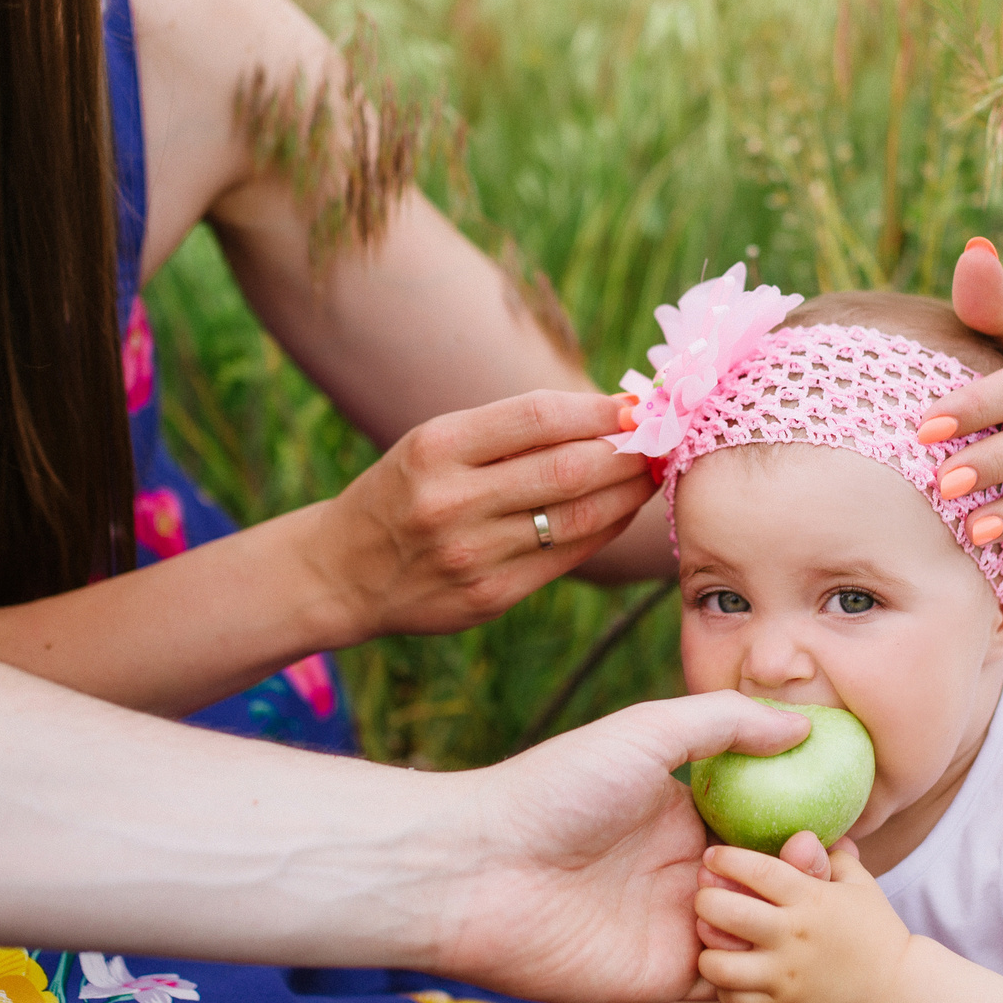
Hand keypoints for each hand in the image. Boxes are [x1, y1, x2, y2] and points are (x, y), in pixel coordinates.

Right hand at [307, 389, 657, 641]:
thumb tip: (607, 414)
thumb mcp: (433, 444)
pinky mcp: (488, 597)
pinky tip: (620, 512)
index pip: (539, 417)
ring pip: (576, 517)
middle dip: (627, 453)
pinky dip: (604, 530)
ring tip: (650, 474)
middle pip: (568, 469)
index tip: (636, 406)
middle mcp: (451, 500)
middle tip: (660, 441)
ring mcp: (471, 554)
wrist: (343, 571)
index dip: (599, 409)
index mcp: (436, 447)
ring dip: (627, 494)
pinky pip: (566, 558)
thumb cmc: (404, 492)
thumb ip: (509, 431)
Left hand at [431, 693, 811, 1002]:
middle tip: (818, 865)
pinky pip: (726, 982)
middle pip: (764, 880)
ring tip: (792, 903)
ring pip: (754, 932)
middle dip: (800, 876)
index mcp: (679, 814)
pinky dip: (754, 971)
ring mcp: (671, 927)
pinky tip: (772, 948)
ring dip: (779, 922)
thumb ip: (724, 722)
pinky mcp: (661, 979)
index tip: (838, 821)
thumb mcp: (645, 732)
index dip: (800, 823)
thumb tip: (801, 724)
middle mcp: (678, 870)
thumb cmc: (557, 790)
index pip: (758, 822)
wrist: (479, 871)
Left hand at [692, 838, 912, 1002]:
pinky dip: (723, 986)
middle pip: (727, 913)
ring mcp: (785, 977)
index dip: (727, 859)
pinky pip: (732, 999)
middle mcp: (794, 937)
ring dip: (708, 949)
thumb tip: (799, 834)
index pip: (759, 870)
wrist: (892, 991)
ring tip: (712, 940)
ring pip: (720, 964)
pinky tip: (730, 971)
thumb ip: (826, 856)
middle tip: (704, 896)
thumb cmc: (872, 928)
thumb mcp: (858, 883)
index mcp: (812, 900)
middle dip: (705, 899)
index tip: (711, 855)